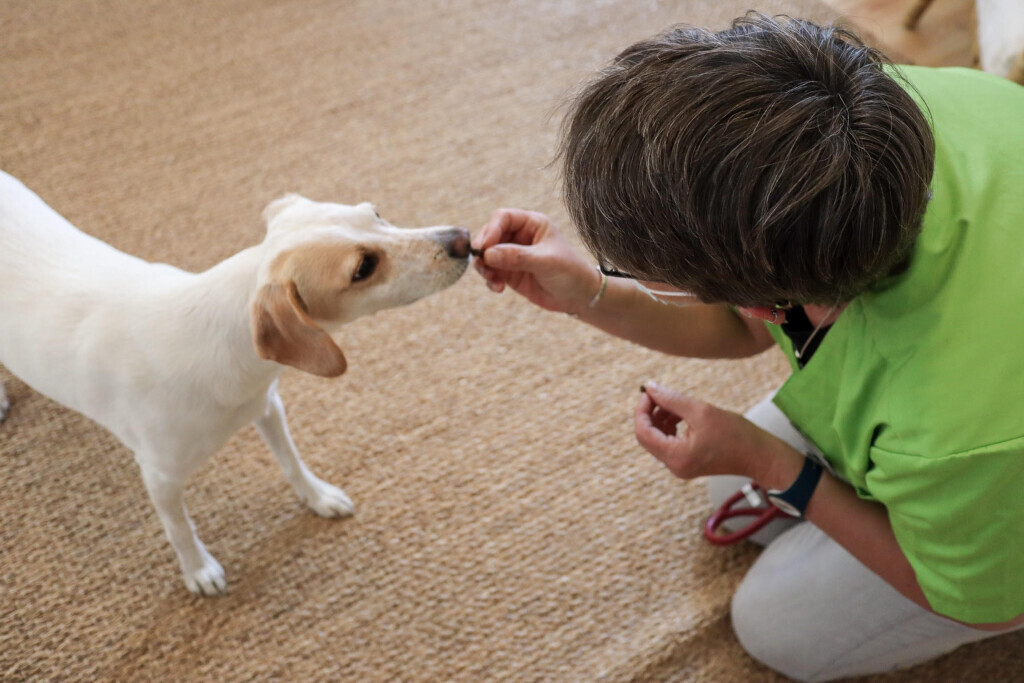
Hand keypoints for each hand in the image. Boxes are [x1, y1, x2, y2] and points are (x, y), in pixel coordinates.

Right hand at [472, 208, 601, 314]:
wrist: (579, 296)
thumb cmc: (570, 271)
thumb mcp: (546, 261)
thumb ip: (517, 257)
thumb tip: (488, 254)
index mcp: (531, 224)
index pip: (503, 218)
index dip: (491, 229)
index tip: (485, 247)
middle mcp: (519, 236)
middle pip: (490, 235)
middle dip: (483, 249)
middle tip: (483, 264)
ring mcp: (512, 255)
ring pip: (486, 255)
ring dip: (484, 267)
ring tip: (492, 279)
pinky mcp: (509, 273)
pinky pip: (491, 273)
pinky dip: (489, 280)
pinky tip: (498, 289)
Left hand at [634, 382, 795, 480]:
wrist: (760, 455)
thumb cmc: (735, 434)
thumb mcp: (701, 411)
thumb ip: (671, 399)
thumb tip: (650, 387)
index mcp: (676, 457)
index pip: (643, 433)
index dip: (641, 410)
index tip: (648, 392)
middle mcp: (674, 466)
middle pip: (648, 437)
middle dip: (650, 413)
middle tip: (658, 393)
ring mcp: (680, 467)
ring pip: (657, 440)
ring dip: (660, 419)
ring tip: (673, 402)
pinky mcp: (687, 463)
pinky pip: (669, 444)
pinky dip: (669, 427)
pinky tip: (680, 414)